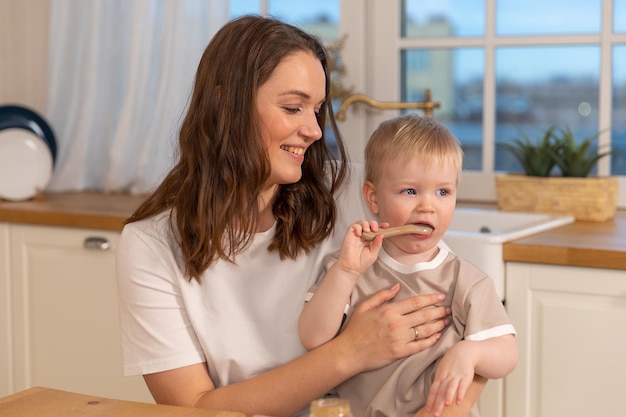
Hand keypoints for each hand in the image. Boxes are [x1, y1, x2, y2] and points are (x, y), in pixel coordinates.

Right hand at [334, 220, 383, 277]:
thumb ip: (377, 244)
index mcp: (371, 240)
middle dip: (373, 224)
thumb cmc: (362, 262)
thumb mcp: (373, 253)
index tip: (386, 225)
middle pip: (369, 224)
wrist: (352, 268)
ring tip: (367, 230)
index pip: (376, 230)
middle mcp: (364, 236)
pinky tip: (359, 234)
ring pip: (361, 222)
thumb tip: (382, 234)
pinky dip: (357, 227)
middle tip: (375, 229)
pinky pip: (353, 226)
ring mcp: (357, 235)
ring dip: (365, 224)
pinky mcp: (350, 234)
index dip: (381, 226)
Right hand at [336, 284, 450, 372]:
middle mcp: (397, 324)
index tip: (440, 296)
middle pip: (424, 315)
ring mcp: (400, 339)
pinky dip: (431, 340)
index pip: (415, 302)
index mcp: (389, 311)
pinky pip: (420, 346)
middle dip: (439, 311)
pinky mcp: (400, 352)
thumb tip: (397, 286)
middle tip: (448, 309)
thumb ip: (382, 295)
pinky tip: (438, 336)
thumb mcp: (364, 306)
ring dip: (438, 324)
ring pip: (425, 330)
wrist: (349, 352)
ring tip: (447, 320)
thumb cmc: (355, 329)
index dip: (430, 299)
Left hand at [424, 341, 475, 415]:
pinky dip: (460, 393)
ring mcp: (456, 376)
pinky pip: (463, 385)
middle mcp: (446, 377)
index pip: (433, 389)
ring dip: (448, 396)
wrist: (463, 350)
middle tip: (435, 414)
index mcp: (440, 376)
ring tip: (446, 405)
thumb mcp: (442, 371)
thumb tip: (433, 395)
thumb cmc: (452, 363)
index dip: (430, 400)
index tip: (427, 410)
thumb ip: (439, 383)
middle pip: (441, 391)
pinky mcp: (466, 376)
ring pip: (450, 387)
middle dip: (438, 403)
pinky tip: (459, 401)